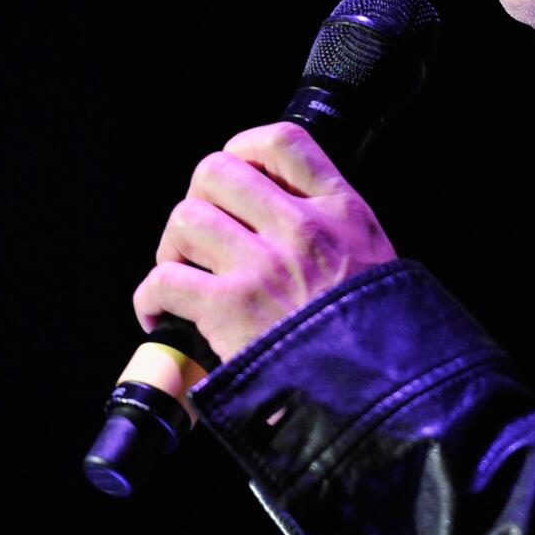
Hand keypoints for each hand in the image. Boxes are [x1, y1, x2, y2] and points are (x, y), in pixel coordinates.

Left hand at [132, 121, 397, 363]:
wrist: (383, 392)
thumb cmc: (379, 336)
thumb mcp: (378, 258)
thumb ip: (337, 228)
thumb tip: (283, 213)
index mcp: (341, 210)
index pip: (283, 141)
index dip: (244, 149)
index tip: (236, 175)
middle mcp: (300, 228)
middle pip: (216, 171)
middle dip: (199, 199)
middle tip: (204, 235)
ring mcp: (263, 266)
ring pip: (185, 218)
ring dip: (173, 248)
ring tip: (184, 275)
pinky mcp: (230, 309)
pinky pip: (163, 281)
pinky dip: (151, 299)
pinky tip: (162, 316)